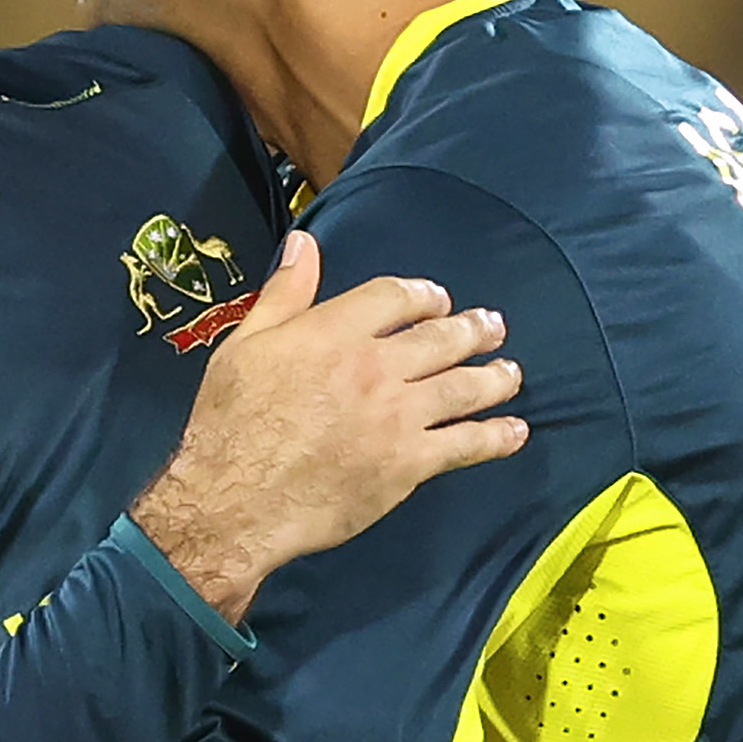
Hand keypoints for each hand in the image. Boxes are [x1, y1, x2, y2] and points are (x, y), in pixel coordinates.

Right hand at [129, 231, 525, 618]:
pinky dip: (496, 437)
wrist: (234, 498)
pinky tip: (514, 432)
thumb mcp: (244, 344)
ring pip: (463, 386)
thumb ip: (283, 294)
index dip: (424, 295)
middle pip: (441, 338)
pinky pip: (466, 444)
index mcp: (333, 331)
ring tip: (511, 373)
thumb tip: (305, 243)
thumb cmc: (229, 423)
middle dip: (473, 330)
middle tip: (493, 328)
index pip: (395, 297)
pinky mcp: (409, 463)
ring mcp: (397, 415)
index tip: (438, 301)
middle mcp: (374, 366)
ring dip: (494, 377)